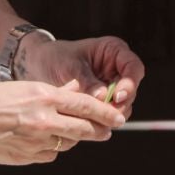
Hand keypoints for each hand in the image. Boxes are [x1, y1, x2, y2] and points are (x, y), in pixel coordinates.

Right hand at [0, 80, 125, 164]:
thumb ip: (54, 91)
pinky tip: (39, 141)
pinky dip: (50, 150)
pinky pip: (49, 155)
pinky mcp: (27, 157)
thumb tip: (76, 89)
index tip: (119, 118)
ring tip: (61, 131)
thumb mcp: (24, 86)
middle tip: (107, 131)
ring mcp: (36, 141)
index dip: (106, 113)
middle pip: (85, 129)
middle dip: (99, 131)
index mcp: (44, 97)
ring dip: (71, 139)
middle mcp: (44, 120)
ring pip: (67, 144)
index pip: (86, 105)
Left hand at [19, 35, 143, 115]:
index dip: (130, 84)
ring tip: (93, 119)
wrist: (40, 67)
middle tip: (105, 115)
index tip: (117, 97)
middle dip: (120, 104)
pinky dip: (101, 120)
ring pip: (122, 105)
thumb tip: (102, 97)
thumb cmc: (56, 58)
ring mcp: (112, 86)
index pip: (134, 68)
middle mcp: (118, 69)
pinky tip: (87, 122)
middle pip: (131, 90)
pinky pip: (109, 114)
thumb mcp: (70, 66)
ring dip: (110, 115)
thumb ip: (87, 81)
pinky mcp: (104, 101)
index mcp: (114, 51)